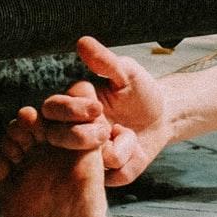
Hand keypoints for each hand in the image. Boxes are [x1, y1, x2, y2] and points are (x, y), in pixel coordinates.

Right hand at [37, 36, 174, 185]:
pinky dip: (126, 160)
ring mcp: (87, 157)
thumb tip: (83, 42)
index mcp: (70, 107)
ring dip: (110, 148)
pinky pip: (111, 175)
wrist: (164, 115)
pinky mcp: (108, 175)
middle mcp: (71, 134)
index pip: (53, 109)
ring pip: (83, 161)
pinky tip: (133, 148)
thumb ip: (105, 62)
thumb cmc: (139, 90)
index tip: (95, 107)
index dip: (69, 110)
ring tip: (125, 132)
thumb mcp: (126, 73)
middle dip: (80, 136)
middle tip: (104, 129)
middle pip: (58, 139)